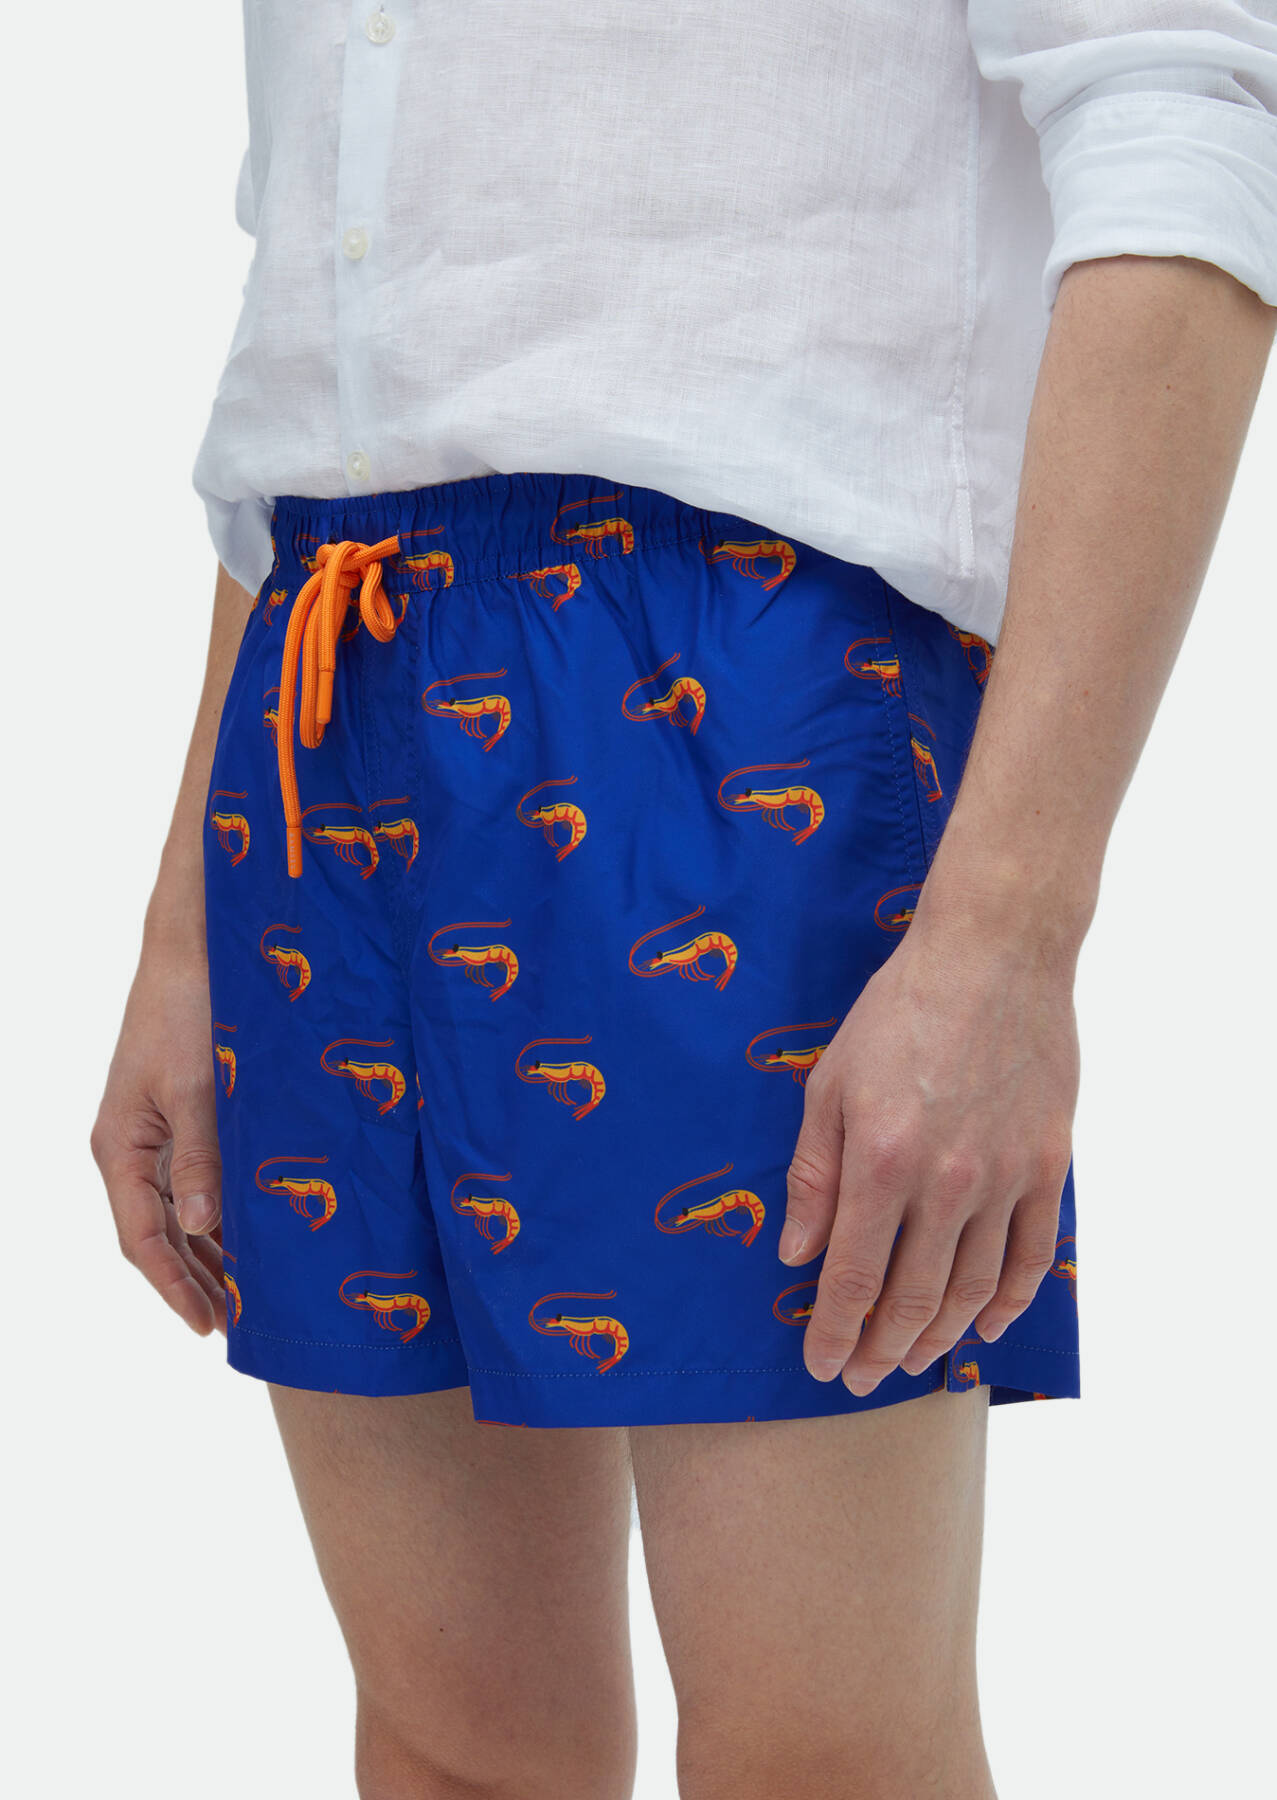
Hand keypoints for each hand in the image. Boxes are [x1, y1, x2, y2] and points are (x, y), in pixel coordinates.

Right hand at [91, 929, 227, 1335]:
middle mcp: (130, 1148)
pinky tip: (249, 1235)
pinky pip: (194, 1182)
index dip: (175, 1286)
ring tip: (247, 1295)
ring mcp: (153, 1134)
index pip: (142, 1239)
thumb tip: (203, 1227)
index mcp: (120, 1147)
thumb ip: (200, 1157)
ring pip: (177, 1213)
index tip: (209, 1326)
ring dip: (208, 1254)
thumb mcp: (198, 1087)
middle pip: (159, 1235)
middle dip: (195, 1281)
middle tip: (238, 1325)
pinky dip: (219, 1214)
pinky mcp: (180, 1118)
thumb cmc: (189, 1010)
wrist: (194, 949)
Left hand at [781, 916, 1077, 1394]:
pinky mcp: (1049, 1165)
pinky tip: (985, 1327)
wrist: (993, 955)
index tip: (822, 1365)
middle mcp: (946, 1183)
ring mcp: (1005, 1178)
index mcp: (880, 1162)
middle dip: (882, 1350)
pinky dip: (1011, 1303)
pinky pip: (1034, 1257)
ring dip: (940, 1337)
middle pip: (913, 1299)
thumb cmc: (899, 1011)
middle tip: (863, 1378)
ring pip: (974, 1291)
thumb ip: (813, 1176)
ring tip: (913, 1362)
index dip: (834, 1333)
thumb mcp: (828, 1083)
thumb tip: (796, 1254)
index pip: (853, 1279)